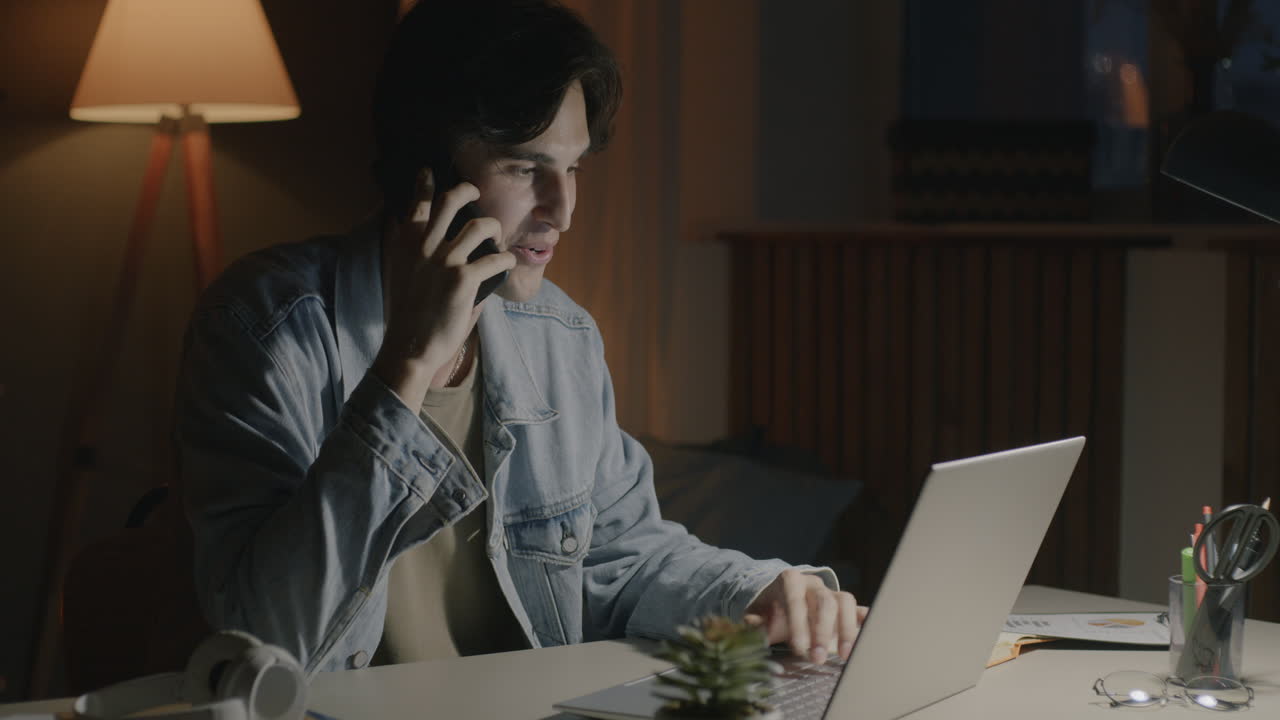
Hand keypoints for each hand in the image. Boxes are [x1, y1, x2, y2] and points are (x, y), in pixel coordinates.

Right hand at [373, 168, 515, 407]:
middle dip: (467, 190)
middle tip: (476, 193)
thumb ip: (418, 254)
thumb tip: (439, 238)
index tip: (429, 171)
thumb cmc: (408, 314)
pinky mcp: (463, 279)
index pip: (416, 203)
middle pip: (450, 201)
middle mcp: (423, 245)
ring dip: (495, 229)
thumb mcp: (403, 275)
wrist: (409, 347)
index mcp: (405, 243)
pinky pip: (496, 259)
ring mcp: (444, 260)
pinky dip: (506, 260)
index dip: (424, 184)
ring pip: (480, 226)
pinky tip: (508, 264)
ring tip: (498, 239)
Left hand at [744, 569, 867, 663]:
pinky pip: (858, 608)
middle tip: (817, 658)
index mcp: (790, 580)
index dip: (799, 625)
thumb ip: (755, 621)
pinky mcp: (843, 605)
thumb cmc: (768, 609)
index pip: (796, 600)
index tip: (799, 648)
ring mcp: (831, 592)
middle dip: (822, 632)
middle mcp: (813, 583)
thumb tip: (758, 625)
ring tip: (844, 654)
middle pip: (824, 602)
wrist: (779, 598)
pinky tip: (868, 632)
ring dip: (846, 629)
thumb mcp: (756, 613)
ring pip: (845, 602)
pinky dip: (864, 619)